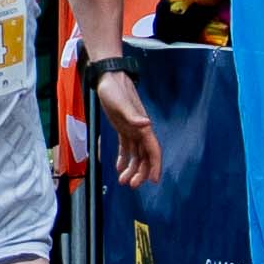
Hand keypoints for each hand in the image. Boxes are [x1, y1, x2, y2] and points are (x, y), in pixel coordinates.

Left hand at [95, 67, 161, 189]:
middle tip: (131, 185)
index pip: (153, 150)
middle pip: (145, 156)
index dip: (155, 166)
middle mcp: (140, 130)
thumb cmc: (115, 89)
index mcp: (143, 127)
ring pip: (136, 154)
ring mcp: (132, 129)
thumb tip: (146, 124)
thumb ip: (132, 115)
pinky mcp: (123, 128)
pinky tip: (119, 168)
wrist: (109, 78)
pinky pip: (126, 147)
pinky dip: (124, 159)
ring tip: (123, 181)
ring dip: (132, 168)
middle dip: (141, 172)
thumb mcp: (121, 103)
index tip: (153, 180)